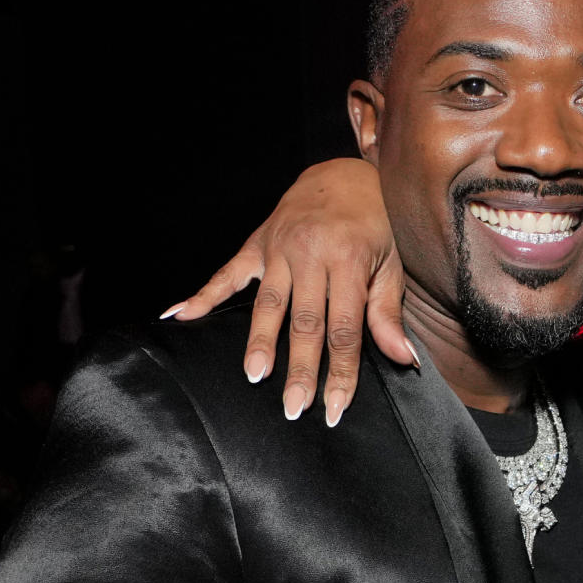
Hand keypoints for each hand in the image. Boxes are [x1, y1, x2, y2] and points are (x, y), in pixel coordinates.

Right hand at [162, 158, 414, 425]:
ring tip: (255, 376)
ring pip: (269, 303)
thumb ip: (389, 312)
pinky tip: (179, 316)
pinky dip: (202, 295)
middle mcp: (312, 254)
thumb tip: (403, 358)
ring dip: (260, 342)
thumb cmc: (376, 223)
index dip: (340, 371)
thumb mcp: (392, 263)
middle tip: (294, 408)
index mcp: (350, 261)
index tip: (334, 408)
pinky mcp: (258, 243)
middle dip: (300, 369)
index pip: (344, 329)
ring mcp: (280, 247)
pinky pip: (227, 272)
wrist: (345, 174)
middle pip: (305, 322)